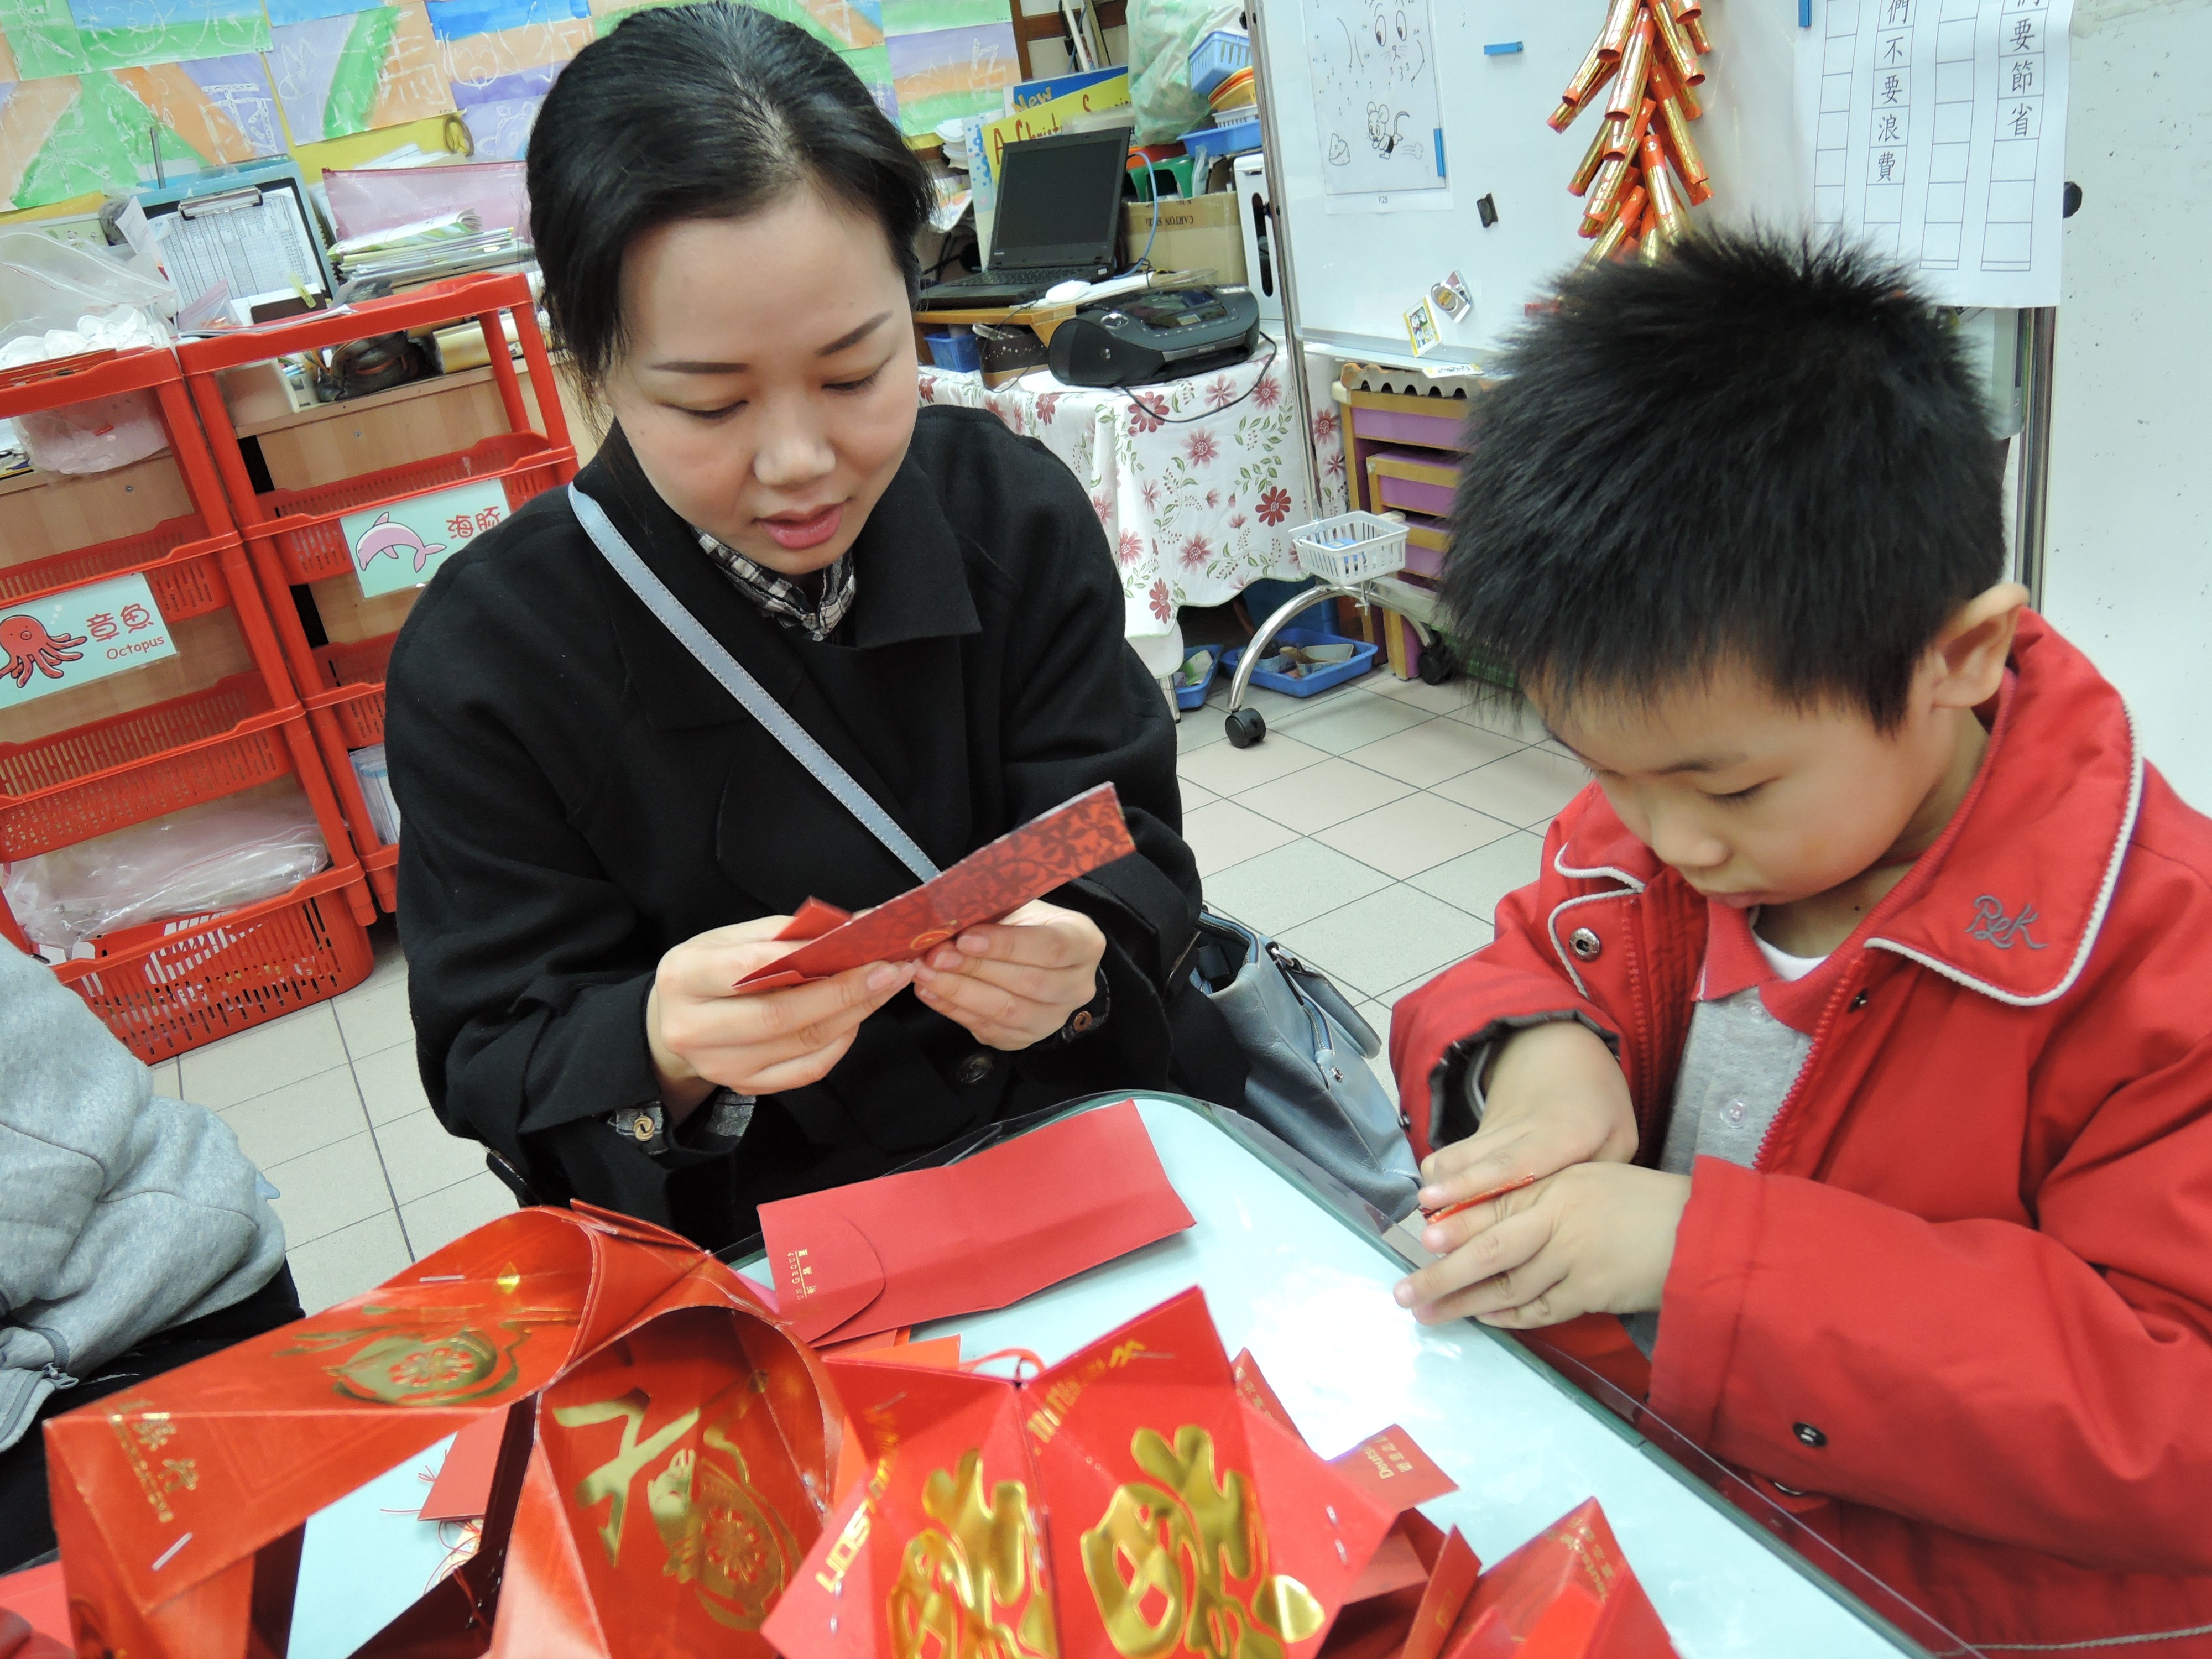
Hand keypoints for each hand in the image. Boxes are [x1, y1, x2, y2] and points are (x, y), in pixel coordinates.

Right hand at [647, 915, 914, 1120]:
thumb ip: (787, 933)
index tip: (863, 946)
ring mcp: (720, 1066)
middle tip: (890, 970)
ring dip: (854, 1013)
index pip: (752, 967)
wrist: (674, 1020)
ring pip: (802, 1043)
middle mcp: (694, 1028)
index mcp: (686, 976)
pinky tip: (856, 1017)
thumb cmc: (709, 971)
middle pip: (782, 1015)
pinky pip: (807, 1070)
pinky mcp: (745, 1086)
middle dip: (847, 991)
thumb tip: (853, 927)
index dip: (812, 958)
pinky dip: (840, 1042)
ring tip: (884, 987)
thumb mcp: (731, 937)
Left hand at [910, 898, 1105, 1050]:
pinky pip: (990, 1030)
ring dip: (959, 993)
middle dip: (975, 969)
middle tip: (934, 957)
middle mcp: (1078, 986)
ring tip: (925, 974)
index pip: (1050, 946)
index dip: (1006, 945)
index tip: (965, 938)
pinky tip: (931, 993)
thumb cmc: (1024, 924)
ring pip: (1008, 1011)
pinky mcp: (1027, 1038)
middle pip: (1028, 983)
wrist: (1033, 953)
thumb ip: (991, 913)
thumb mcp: (1018, 906)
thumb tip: (945, 922)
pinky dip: (955, 1011)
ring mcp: (1055, 1018)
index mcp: (1084, 944)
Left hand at [1394, 1162, 1691, 1326]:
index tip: (1418, 1236)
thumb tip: (1488, 1216)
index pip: (1494, 1205)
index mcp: (1557, 1186)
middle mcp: (1561, 1220)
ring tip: (1429, 1312)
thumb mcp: (1590, 1181)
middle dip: (1442, 1273)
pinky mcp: (1591, 1293)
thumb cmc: (1643, 1204)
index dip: (1454, 1222)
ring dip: (1465, 1302)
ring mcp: (1575, 1260)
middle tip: (1404, 1292)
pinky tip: (1483, 1318)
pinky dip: (1508, 1316)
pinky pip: (1539, 1310)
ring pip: (1508, 1286)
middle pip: (1489, 1248)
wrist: (1700, 1234)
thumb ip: (1542, 1195)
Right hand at [1416, 1020, 1637, 1215]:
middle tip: (1425, 1221)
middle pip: (1476, 1160)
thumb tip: (1574, 1220)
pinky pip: (1454, 1155)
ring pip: (1455, 1154)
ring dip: (1438, 1185)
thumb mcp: (1621, 1137)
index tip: (1446, 1201)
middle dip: (1450, 1191)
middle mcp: (1523, 1128)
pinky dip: (1442, 1179)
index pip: (1514, 1162)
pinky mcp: (1482, 1129)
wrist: (1562, 1046)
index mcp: (1563, 1132)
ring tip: (1427, 1220)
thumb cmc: (1598, 1101)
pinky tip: (1438, 1206)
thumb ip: (1599, 1179)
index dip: (1478, 1183)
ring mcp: (1497, 1126)